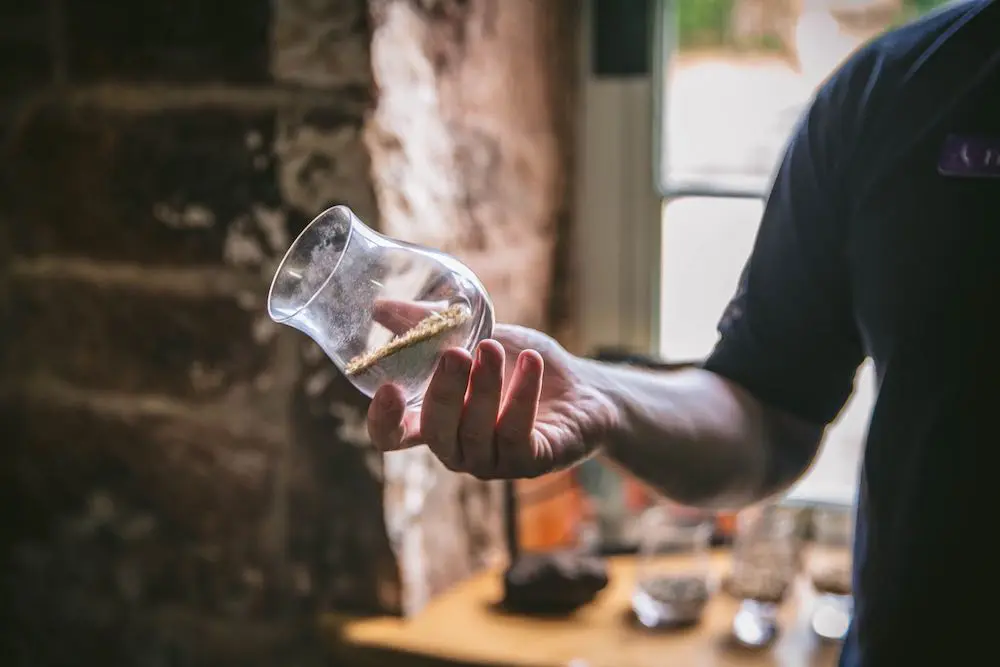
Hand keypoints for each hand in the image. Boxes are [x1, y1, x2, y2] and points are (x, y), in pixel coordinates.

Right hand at [366, 300, 619, 478]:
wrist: (583, 388)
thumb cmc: (520, 364)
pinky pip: (518, 433)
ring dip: (483, 387)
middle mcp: (459, 448)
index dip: (384, 420)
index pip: (393, 436)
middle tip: (454, 354)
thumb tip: (380, 306)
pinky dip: (522, 395)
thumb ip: (430, 325)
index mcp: (435, 422)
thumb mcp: (476, 336)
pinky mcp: (531, 462)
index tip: (389, 389)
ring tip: (492, 348)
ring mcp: (494, 461)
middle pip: (436, 432)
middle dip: (443, 392)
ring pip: (476, 431)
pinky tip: (529, 362)